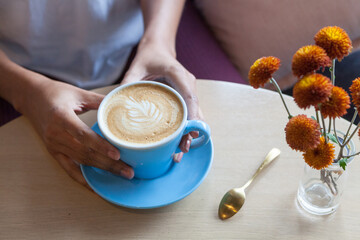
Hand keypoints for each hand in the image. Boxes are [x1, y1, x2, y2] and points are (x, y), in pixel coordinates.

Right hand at [20, 76, 133, 188]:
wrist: (31, 97)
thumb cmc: (56, 93)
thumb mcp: (79, 93)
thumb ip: (100, 100)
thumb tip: (122, 103)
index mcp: (61, 117)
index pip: (83, 135)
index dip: (100, 146)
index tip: (117, 155)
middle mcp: (55, 134)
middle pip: (85, 153)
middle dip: (108, 164)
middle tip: (128, 171)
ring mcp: (53, 145)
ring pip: (80, 161)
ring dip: (101, 170)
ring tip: (121, 174)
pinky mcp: (53, 152)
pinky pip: (69, 169)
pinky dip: (83, 179)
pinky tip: (96, 187)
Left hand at [121, 41, 203, 161]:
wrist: (159, 48)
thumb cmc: (148, 57)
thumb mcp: (135, 68)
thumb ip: (127, 84)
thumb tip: (118, 105)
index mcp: (177, 74)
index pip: (188, 96)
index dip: (190, 115)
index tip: (188, 132)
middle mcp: (188, 83)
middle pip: (195, 109)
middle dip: (191, 130)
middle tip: (183, 148)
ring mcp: (189, 90)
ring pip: (195, 114)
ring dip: (191, 131)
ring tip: (182, 150)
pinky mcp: (187, 96)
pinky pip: (190, 113)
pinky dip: (187, 127)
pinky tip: (181, 140)